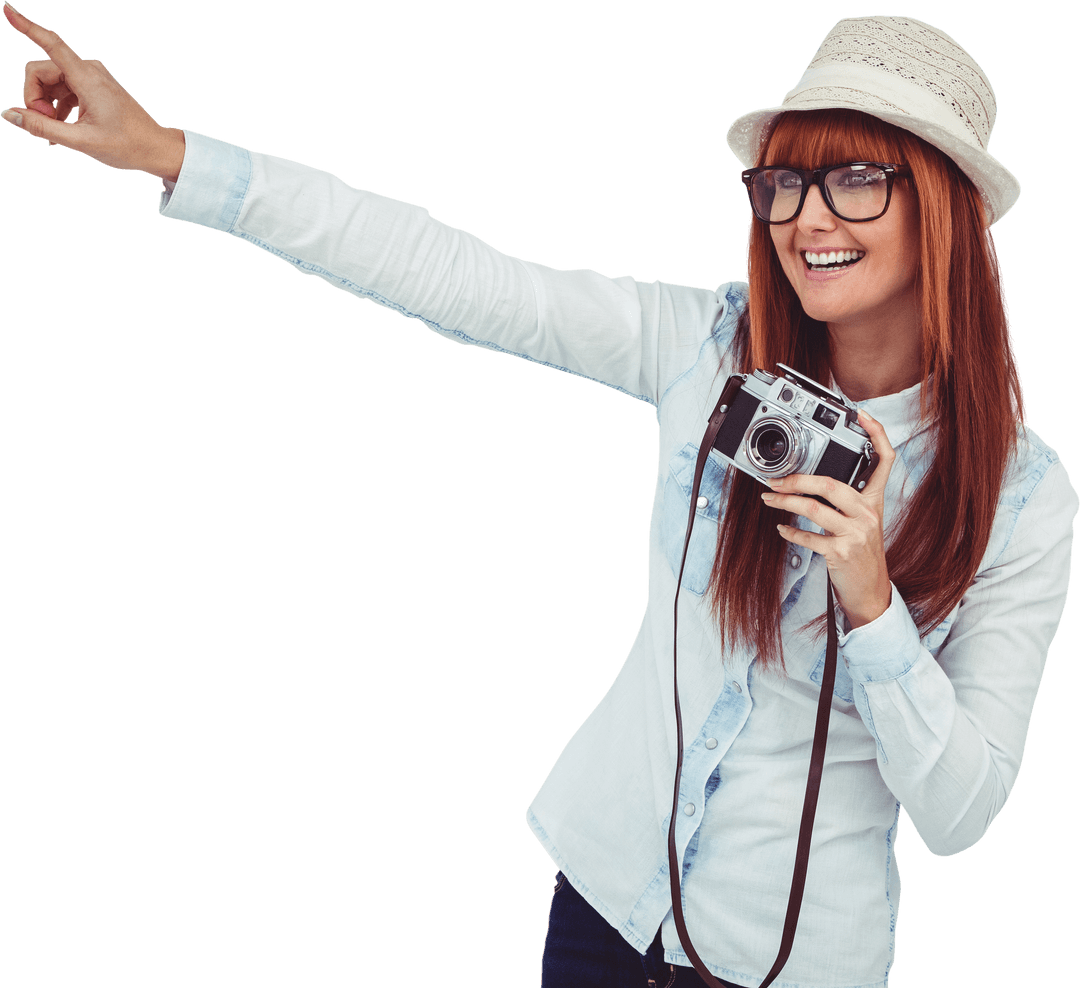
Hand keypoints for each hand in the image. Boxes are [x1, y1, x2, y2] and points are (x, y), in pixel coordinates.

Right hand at [1, 3, 184, 180]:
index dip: (27, 27)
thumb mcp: (81, 141)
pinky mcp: (93, 86)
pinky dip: (57, 107)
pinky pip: (63, 89)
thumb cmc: (127, 146)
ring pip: (51, 81)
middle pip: (42, 71)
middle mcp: (89, 71)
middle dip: (35, 98)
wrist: (156, 149)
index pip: (52, 44)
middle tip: (47, 126)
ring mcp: (92, 78)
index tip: (7, 9)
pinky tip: (60, 130)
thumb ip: (43, 127)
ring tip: (56, 134)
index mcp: (88, 78)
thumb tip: (10, 114)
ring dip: (46, 106)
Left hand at [760, 409, 895, 628]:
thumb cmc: (862, 552)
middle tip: (774, 479)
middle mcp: (868, 513)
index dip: (877, 434)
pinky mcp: (842, 552)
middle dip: (797, 479)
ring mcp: (856, 533)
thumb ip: (847, 500)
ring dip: (785, 502)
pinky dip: (791, 532)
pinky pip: (809, 537)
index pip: (885, 460)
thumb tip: (814, 481)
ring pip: (814, 508)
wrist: (871, 590)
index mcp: (874, 501)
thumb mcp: (863, 522)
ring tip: (770, 499)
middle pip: (831, 484)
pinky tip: (782, 529)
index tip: (861, 415)